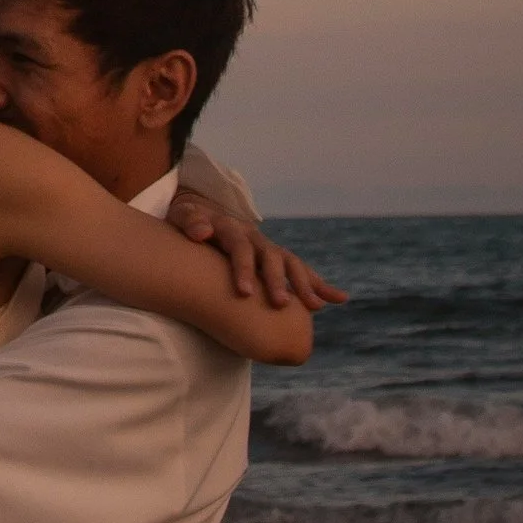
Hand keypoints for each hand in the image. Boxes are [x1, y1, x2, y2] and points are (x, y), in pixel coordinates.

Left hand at [169, 196, 345, 312]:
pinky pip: (301, 271)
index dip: (243, 269)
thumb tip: (201, 232)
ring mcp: (268, 248)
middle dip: (277, 281)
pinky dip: (319, 284)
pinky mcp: (276, 260)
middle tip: (281, 304)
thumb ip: (191, 222)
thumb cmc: (190, 222)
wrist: (203, 215)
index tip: (243, 292)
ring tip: (314, 307)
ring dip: (303, 285)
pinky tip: (339, 299)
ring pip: (291, 265)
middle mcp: (256, 238)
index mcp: (233, 229)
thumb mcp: (183, 217)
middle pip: (271, 258)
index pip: (240, 248)